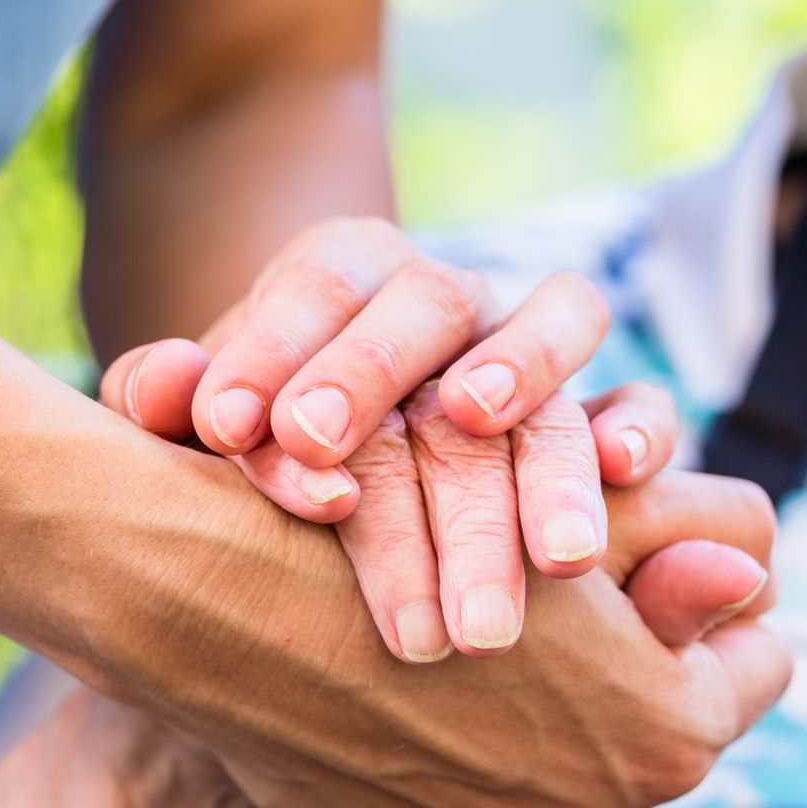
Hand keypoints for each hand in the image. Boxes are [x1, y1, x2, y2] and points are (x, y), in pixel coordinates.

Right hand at [70, 411, 789, 807]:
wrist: (239, 609)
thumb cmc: (414, 533)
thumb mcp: (565, 524)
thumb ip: (686, 558)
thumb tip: (755, 577)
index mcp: (670, 734)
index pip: (761, 663)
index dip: (719, 603)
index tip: (675, 569)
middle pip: (659, 733)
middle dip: (630, 676)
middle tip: (572, 605)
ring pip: (566, 780)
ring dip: (544, 728)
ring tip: (482, 649)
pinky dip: (463, 774)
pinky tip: (414, 704)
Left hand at [96, 216, 672, 660]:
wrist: (337, 459)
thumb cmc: (261, 439)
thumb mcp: (202, 418)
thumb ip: (167, 398)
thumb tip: (171, 390)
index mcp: (349, 272)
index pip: (320, 282)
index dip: (279, 347)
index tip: (237, 432)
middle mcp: (447, 298)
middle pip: (427, 309)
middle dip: (377, 386)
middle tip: (330, 484)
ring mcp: (529, 348)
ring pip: (551, 353)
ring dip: (533, 444)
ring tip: (527, 535)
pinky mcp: (595, 411)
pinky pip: (638, 401)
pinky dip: (638, 427)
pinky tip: (622, 475)